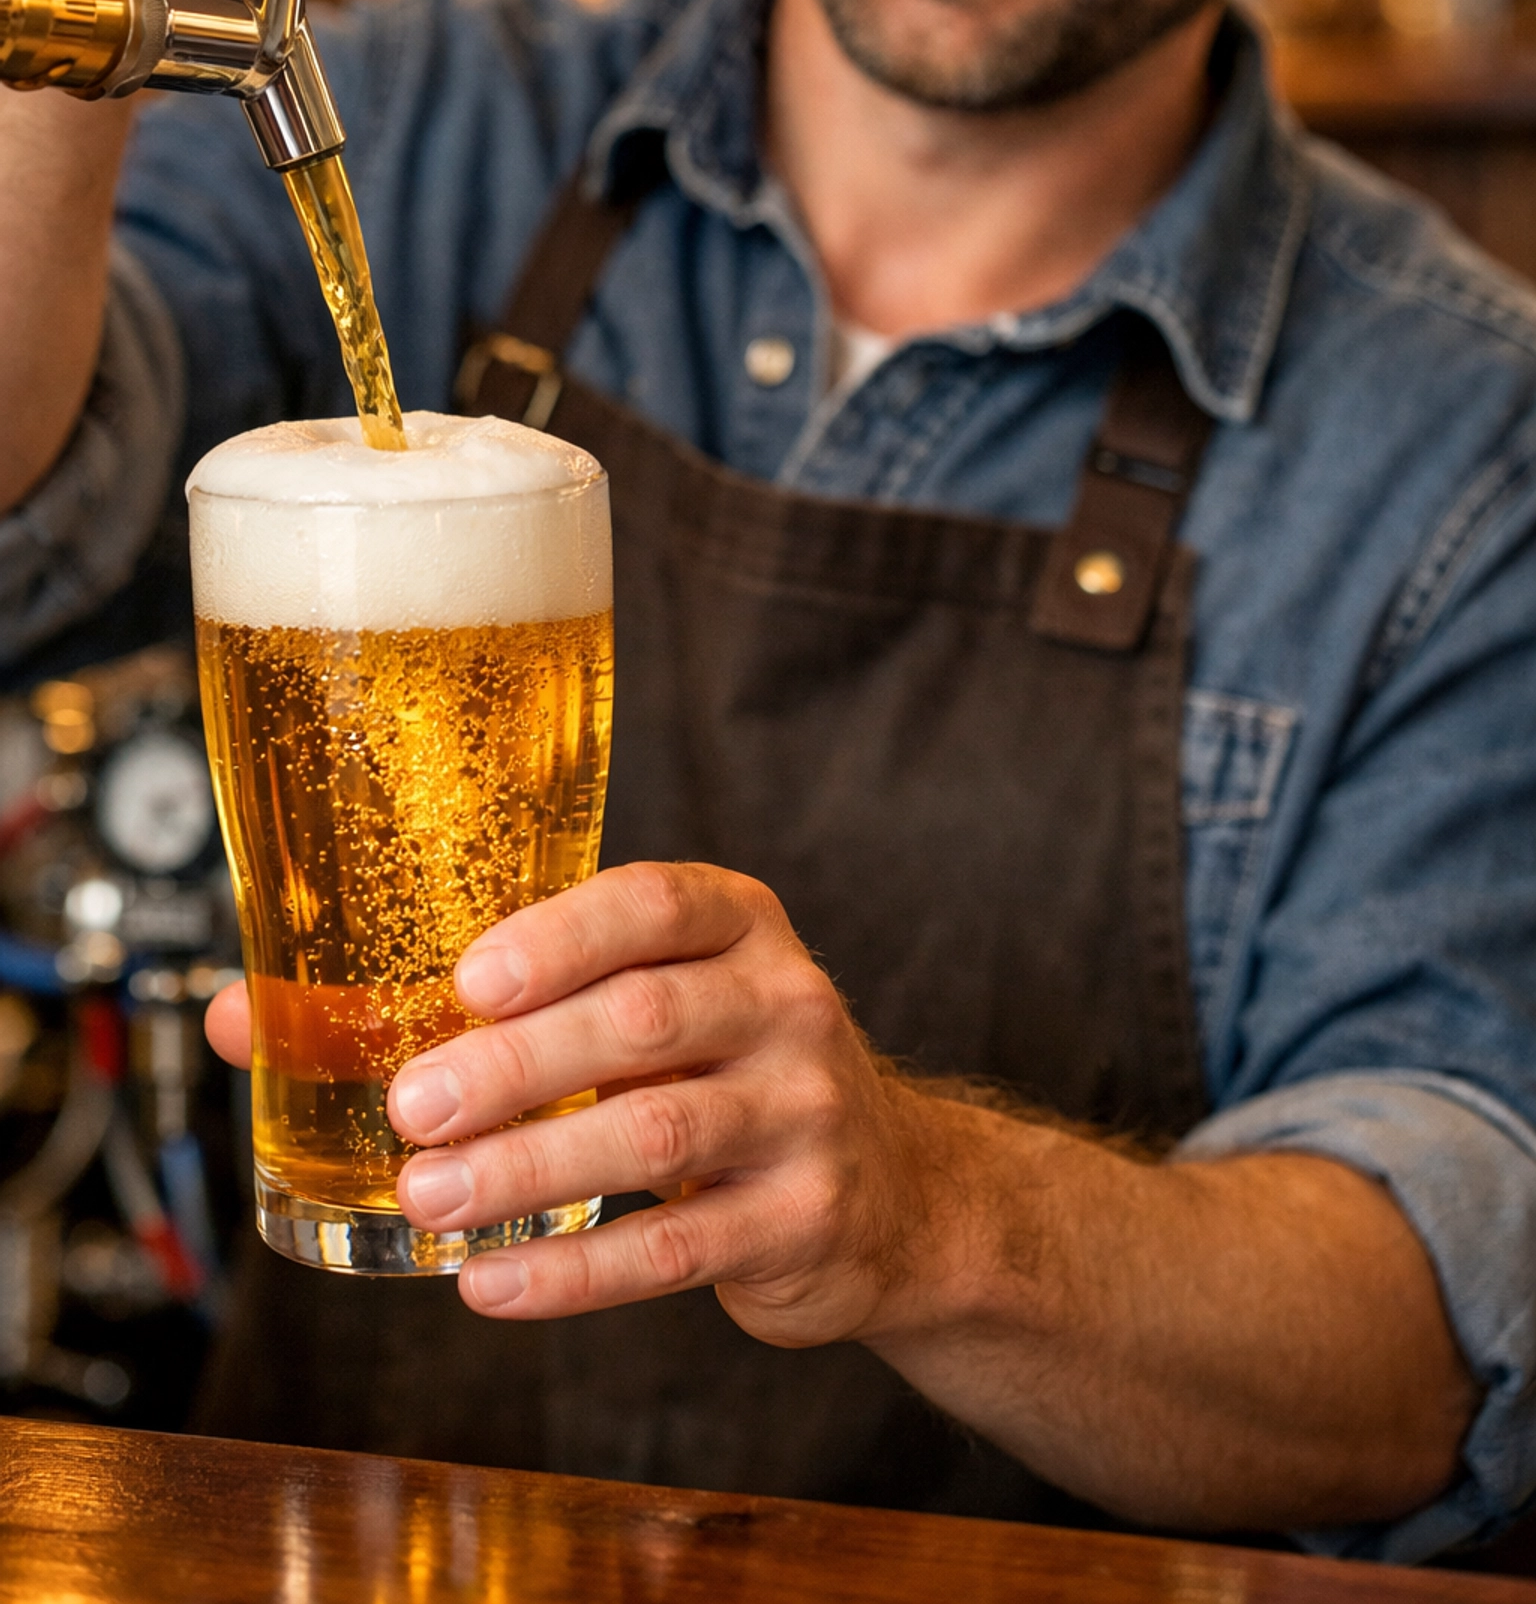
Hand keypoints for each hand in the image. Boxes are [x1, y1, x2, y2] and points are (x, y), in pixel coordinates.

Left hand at [207, 862, 948, 1341]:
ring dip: (532, 1167)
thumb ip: (494, 1001)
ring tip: (429, 1201)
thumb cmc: (719, 1070)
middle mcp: (786, 1003)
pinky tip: (491, 1286)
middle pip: (644, 1019)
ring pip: (659, 1133)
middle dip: (517, 1063)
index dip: (562, 933)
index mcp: (739, 925)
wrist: (892, 1190)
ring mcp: (807, 1113)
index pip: (658, 903)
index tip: (469, 974)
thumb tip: (250, 1017)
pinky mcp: (805, 1222)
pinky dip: (576, 1273)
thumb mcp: (650, 1004)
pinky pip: (679, 1246)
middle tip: (412, 1107)